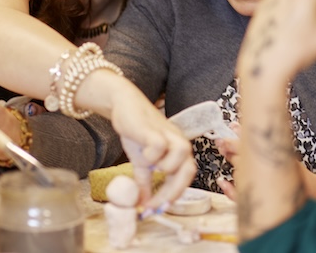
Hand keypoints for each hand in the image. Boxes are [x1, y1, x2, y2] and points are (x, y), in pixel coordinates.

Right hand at [107, 78, 195, 210]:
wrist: (125, 106)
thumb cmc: (138, 132)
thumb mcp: (141, 162)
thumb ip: (145, 182)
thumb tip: (141, 204)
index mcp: (179, 152)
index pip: (187, 176)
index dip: (173, 195)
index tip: (157, 208)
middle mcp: (178, 142)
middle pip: (190, 168)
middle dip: (174, 189)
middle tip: (155, 202)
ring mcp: (167, 134)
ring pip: (182, 154)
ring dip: (166, 168)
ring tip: (149, 167)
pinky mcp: (152, 129)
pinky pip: (160, 145)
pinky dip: (151, 155)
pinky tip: (142, 155)